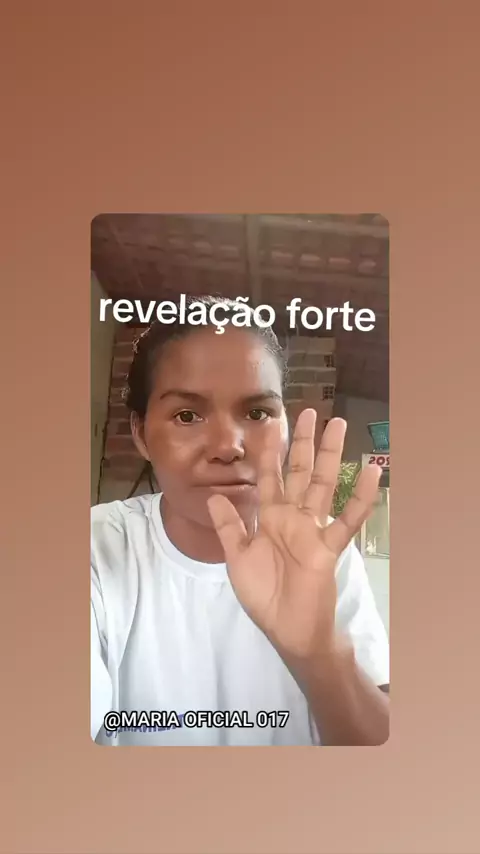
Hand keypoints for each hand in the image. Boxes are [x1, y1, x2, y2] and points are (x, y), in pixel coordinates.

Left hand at [207, 410, 380, 667]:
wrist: (286, 629)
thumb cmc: (263, 595)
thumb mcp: (237, 559)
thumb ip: (229, 527)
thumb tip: (213, 495)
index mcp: (269, 518)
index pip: (268, 477)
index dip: (268, 452)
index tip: (270, 423)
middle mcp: (292, 517)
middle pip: (300, 472)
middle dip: (304, 443)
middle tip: (311, 412)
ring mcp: (313, 529)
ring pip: (323, 484)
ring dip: (330, 455)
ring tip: (339, 425)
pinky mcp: (329, 546)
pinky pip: (347, 519)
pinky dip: (359, 497)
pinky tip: (370, 472)